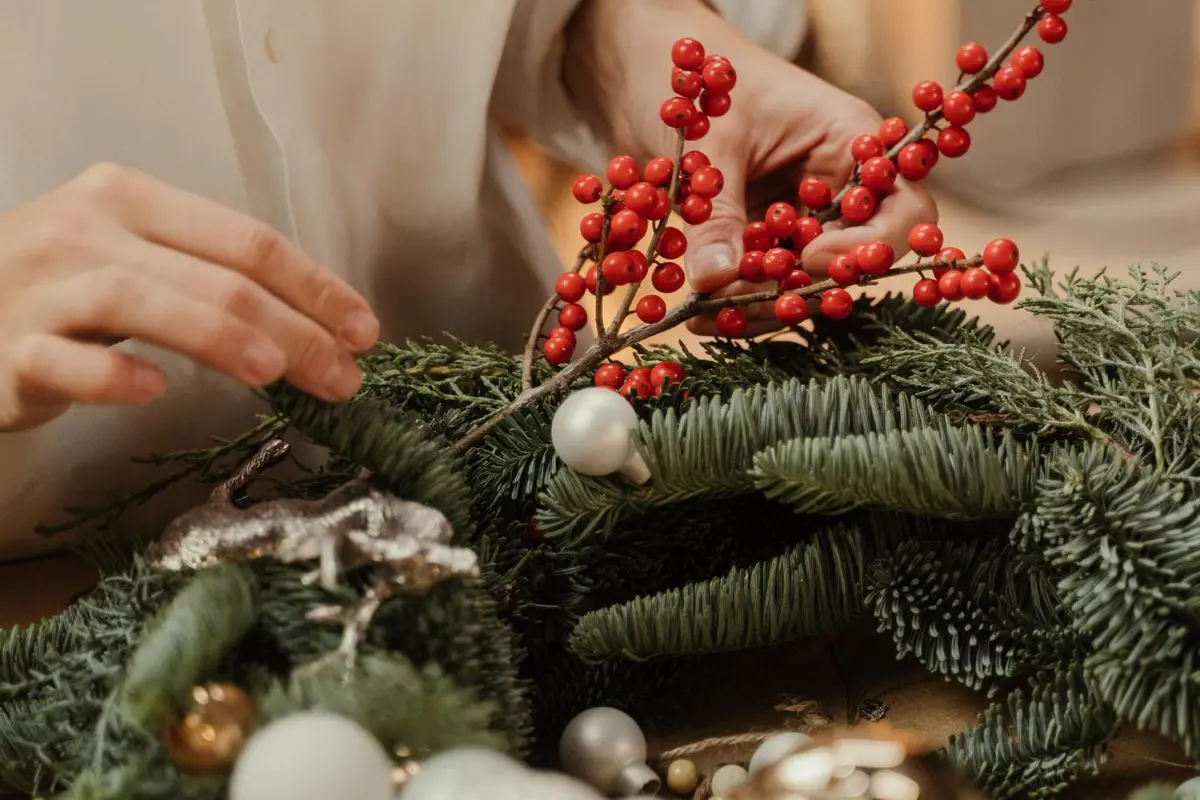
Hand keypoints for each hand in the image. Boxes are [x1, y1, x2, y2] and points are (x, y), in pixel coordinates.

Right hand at [0, 164, 378, 431]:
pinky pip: (62, 361)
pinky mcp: (8, 350)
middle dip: (293, 327)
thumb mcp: (137, 253)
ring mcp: (40, 288)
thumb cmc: (65, 285)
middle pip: (211, 275)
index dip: (315, 286)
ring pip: (139, 301)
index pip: (247, 239)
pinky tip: (153, 390)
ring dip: (218, 337)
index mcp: (131, 199)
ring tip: (274, 374)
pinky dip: (111, 375)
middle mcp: (86, 230)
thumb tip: (322, 322)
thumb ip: (212, 274)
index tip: (363, 331)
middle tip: (342, 376)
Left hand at [680, 75, 937, 335]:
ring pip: (802, 283)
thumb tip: (716, 281)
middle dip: (797, 291)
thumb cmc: (696, 81)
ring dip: (760, 307)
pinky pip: (765, 281)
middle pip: (849, 262)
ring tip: (704, 315)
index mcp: (850, 143)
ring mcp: (800, 218)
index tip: (810, 260)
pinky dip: (737, 301)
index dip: (868, 247)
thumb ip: (717, 212)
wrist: (650, 64)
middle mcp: (836, 189)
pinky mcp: (764, 238)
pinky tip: (702, 311)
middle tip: (734, 303)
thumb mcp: (708, 144)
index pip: (902, 211)